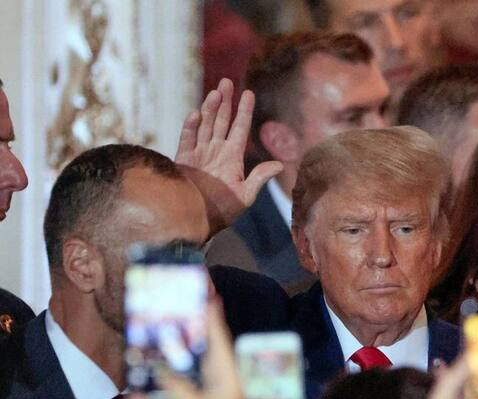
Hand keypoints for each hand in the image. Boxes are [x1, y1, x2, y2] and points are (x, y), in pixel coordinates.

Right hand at [128, 298, 244, 398]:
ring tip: (148, 349)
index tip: (207, 294)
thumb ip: (174, 385)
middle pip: (199, 356)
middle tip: (171, 316)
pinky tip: (134, 394)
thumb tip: (160, 366)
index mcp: (228, 381)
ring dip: (163, 370)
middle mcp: (219, 390)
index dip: (212, 317)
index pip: (219, 341)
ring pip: (182, 380)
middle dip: (183, 339)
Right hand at [175, 78, 283, 235]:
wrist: (199, 224)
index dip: (244, 111)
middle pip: (221, 121)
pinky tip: (197, 114)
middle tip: (228, 81)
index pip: (239, 128)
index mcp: (232, 157)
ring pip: (206, 125)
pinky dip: (191, 127)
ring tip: (217, 92)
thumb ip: (259, 178)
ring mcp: (199, 154)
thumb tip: (280, 165)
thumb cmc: (224, 212)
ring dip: (211, 109)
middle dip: (225, 102)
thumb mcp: (245, 195)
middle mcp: (216, 151)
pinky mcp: (183, 160)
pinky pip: (187, 139)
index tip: (249, 92)